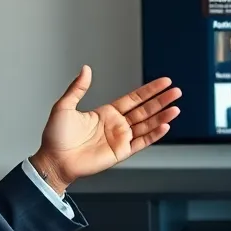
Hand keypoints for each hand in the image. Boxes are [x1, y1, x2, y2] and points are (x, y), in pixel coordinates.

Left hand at [30, 66, 180, 190]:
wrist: (54, 160)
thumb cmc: (56, 137)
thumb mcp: (64, 106)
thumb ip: (78, 88)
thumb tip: (86, 69)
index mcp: (107, 113)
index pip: (134, 99)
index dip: (149, 90)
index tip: (164, 82)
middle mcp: (117, 125)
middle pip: (145, 110)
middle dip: (161, 101)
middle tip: (176, 92)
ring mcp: (121, 138)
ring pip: (147, 125)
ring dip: (162, 116)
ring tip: (175, 108)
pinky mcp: (121, 152)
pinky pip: (142, 142)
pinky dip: (154, 135)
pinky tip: (165, 126)